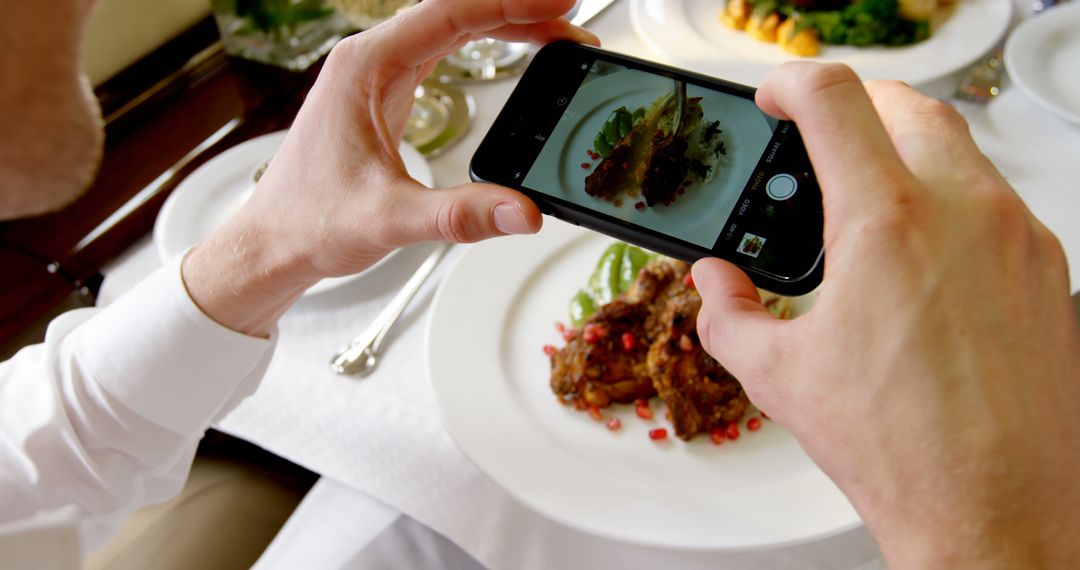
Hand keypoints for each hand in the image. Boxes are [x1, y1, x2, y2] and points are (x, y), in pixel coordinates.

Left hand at [183, 0, 597, 335]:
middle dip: (517, 12)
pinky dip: (481, 47)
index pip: (448, 12)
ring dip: (503, 26)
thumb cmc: (309, 221)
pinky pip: (439, 52)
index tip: (559, 0)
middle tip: (573, 21)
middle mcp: (368, 61)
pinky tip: (510, 53)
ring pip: (449, 29)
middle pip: (454, 13)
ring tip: (556, 36)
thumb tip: (523, 211)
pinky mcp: (381, 96)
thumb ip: (459, 215)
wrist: (272, 243)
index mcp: (364, 67)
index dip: (509, 3)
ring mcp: (374, 76)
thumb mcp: (390, 219)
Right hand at [693, 63, 1079, 567]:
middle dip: (853, 106)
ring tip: (865, 200)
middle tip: (818, 138)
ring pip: (957, 146)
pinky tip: (918, 254)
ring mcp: (1016, 235)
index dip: (790, 82)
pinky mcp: (1047, 266)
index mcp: (885, 223)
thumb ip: (729, 312)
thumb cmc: (904, 448)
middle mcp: (963, 211)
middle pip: (905, 103)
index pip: (834, 98)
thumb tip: (714, 283)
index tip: (774, 97)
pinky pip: (994, 198)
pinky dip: (949, 198)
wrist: (997, 508)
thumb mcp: (779, 375)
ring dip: (904, 151)